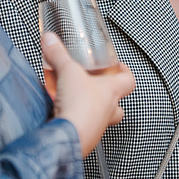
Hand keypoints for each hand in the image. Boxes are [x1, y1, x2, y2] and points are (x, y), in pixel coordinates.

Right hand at [41, 31, 134, 155]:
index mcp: (110, 92)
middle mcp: (107, 111)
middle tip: (100, 89)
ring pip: (101, 119)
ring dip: (93, 111)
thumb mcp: (67, 71)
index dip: (126, 72)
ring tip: (78, 102)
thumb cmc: (79, 106)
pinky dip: (75, 122)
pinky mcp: (84, 138)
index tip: (121, 67)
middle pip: (119, 106)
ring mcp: (97, 127)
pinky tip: (63, 116)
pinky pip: (84, 129)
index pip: (128, 81)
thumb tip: (50, 40)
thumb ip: (57, 54)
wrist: (69, 136)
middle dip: (111, 98)